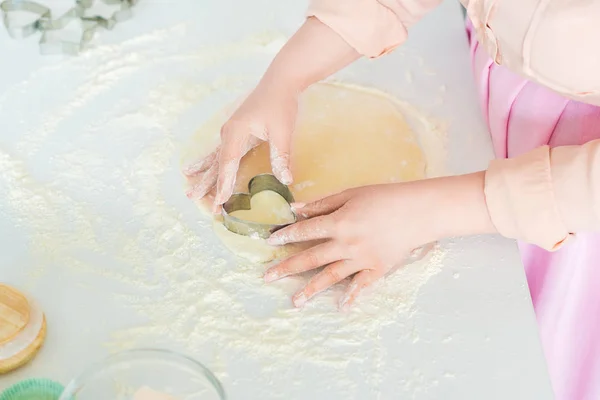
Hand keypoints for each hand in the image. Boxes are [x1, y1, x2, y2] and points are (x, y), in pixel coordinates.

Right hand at [183, 81, 297, 210]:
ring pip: (214, 159)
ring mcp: (230, 132)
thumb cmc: (282, 103)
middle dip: (208, 186)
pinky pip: (218, 152)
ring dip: (204, 176)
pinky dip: (208, 163)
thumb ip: (281, 155)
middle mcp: (228, 133)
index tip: (218, 202)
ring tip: (190, 192)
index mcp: (236, 132)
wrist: (281, 81)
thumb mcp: (283, 130)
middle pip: (215, 164)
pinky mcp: (235, 131)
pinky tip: (195, 168)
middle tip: (200, 205)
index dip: (223, 185)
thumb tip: (285, 180)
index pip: (227, 165)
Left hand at [264, 172, 495, 310]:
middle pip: (311, 258)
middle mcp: (346, 244)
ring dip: (311, 289)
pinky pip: (360, 285)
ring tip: (295, 302)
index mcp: (339, 223)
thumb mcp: (351, 194)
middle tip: (267, 277)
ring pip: (330, 276)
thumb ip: (322, 203)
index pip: (305, 231)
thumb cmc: (384, 197)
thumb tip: (296, 209)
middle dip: (287, 267)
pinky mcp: (377, 269)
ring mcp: (361, 260)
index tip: (270, 242)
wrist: (419, 211)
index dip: (286, 236)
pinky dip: (351, 297)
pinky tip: (340, 307)